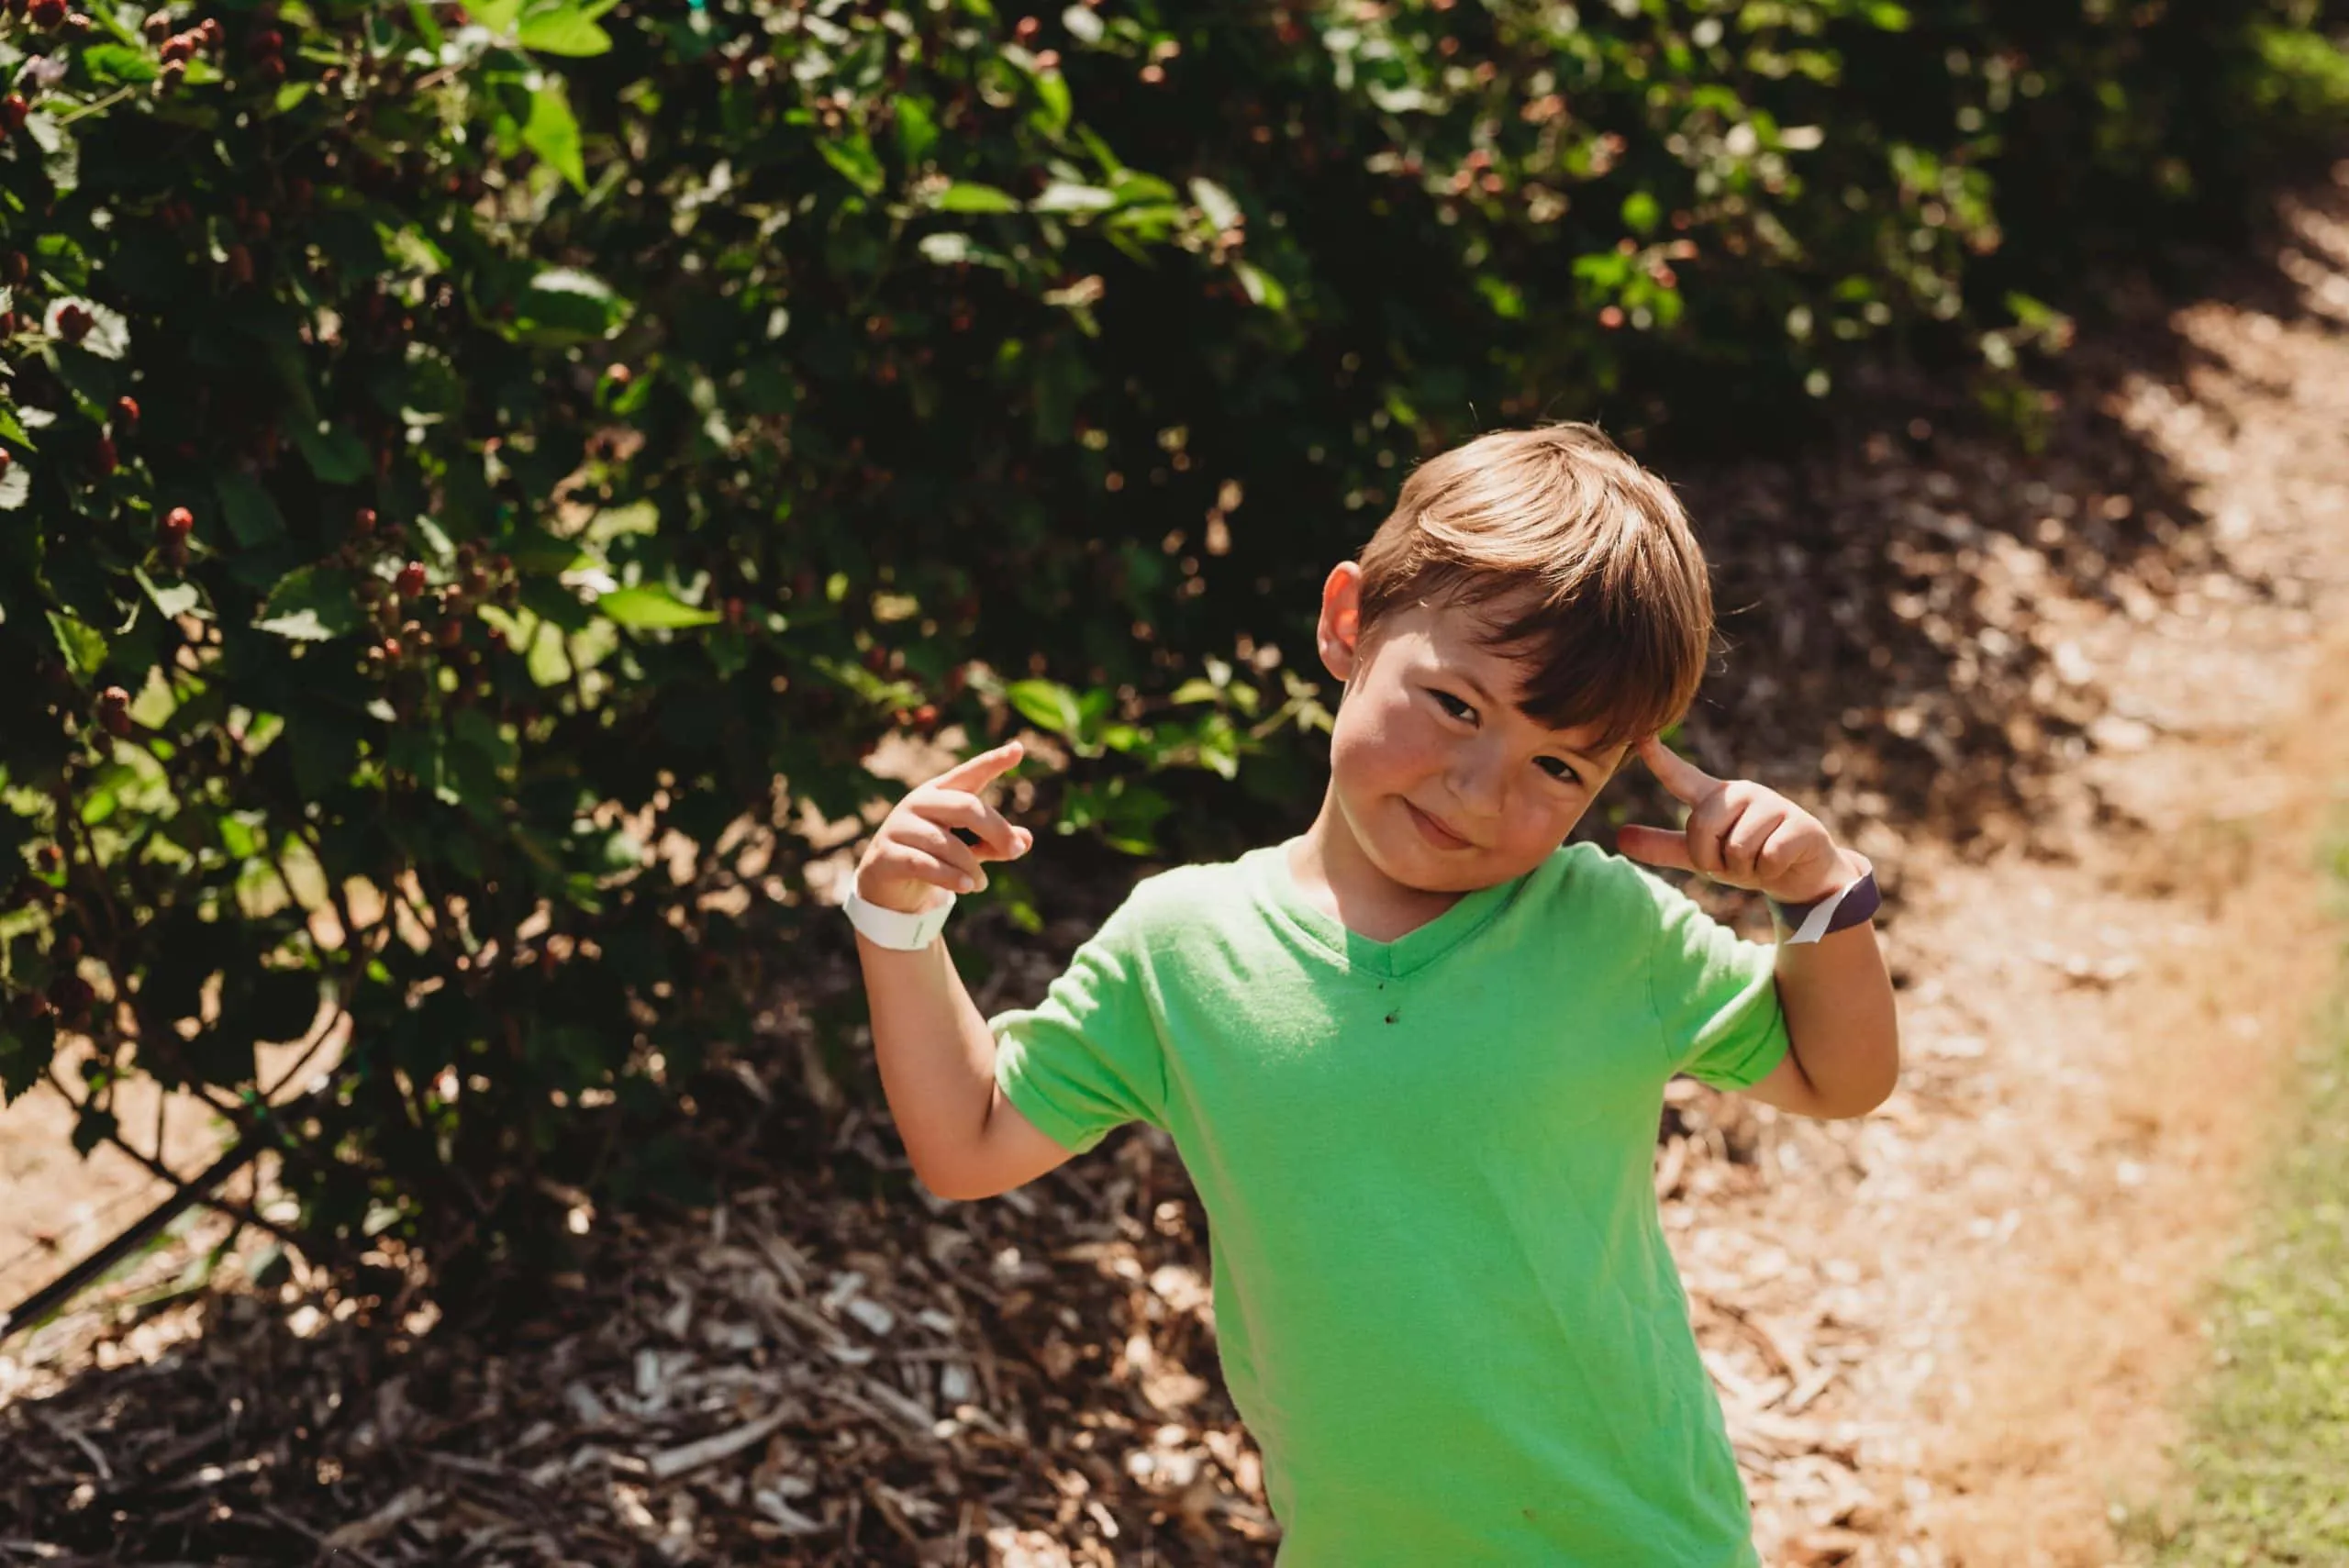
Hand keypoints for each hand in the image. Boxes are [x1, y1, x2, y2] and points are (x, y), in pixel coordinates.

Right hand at [854, 740, 1033, 914]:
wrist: (887, 882)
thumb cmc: (934, 855)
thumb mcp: (967, 846)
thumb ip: (994, 842)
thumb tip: (1026, 841)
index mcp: (941, 792)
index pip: (970, 773)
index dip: (993, 761)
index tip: (1019, 749)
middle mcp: (919, 802)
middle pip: (965, 806)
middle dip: (996, 829)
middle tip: (1016, 851)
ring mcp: (899, 826)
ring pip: (945, 842)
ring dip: (970, 866)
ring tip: (981, 884)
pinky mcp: (887, 854)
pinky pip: (924, 864)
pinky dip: (949, 876)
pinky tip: (966, 887)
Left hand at [1616, 736, 1854, 904]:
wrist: (1799, 876)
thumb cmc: (1747, 859)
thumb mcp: (1701, 856)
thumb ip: (1663, 846)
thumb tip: (1619, 838)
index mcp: (1714, 799)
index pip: (1680, 776)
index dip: (1659, 758)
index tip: (1639, 735)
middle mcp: (1741, 793)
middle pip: (1702, 825)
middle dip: (1711, 858)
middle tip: (1731, 862)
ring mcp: (1773, 805)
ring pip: (1737, 847)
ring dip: (1744, 868)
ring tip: (1758, 862)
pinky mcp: (1800, 824)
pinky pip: (1768, 856)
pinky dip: (1769, 870)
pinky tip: (1780, 863)